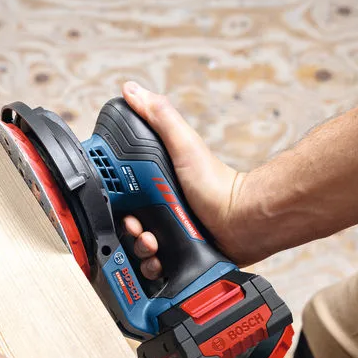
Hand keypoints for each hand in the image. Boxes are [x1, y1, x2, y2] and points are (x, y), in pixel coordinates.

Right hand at [121, 82, 253, 277]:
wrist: (245, 223)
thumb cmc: (219, 184)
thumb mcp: (184, 144)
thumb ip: (159, 116)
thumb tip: (132, 90)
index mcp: (155, 183)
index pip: (119, 193)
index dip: (113, 201)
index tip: (117, 204)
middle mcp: (159, 209)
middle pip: (124, 224)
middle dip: (127, 229)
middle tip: (140, 227)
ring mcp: (168, 233)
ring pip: (136, 248)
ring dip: (139, 249)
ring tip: (154, 244)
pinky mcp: (176, 256)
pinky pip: (152, 267)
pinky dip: (151, 266)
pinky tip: (160, 260)